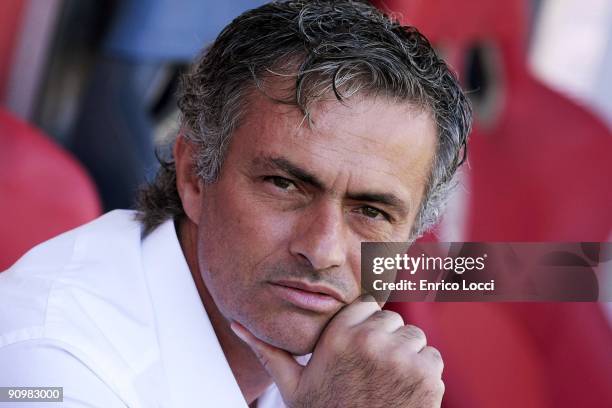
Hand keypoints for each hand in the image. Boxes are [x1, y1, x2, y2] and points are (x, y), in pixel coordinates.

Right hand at [231, 294, 443, 407]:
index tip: (359, 351)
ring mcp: (401, 356)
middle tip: (371, 371)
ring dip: (406, 356)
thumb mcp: (292, 384)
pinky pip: (432, 358)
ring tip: (385, 383)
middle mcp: (370, 339)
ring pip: (413, 338)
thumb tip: (235, 322)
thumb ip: (267, 349)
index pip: (366, 306)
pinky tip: (402, 393)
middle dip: (385, 340)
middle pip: (391, 320)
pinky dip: (423, 374)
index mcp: (339, 335)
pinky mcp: (426, 375)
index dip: (364, 328)